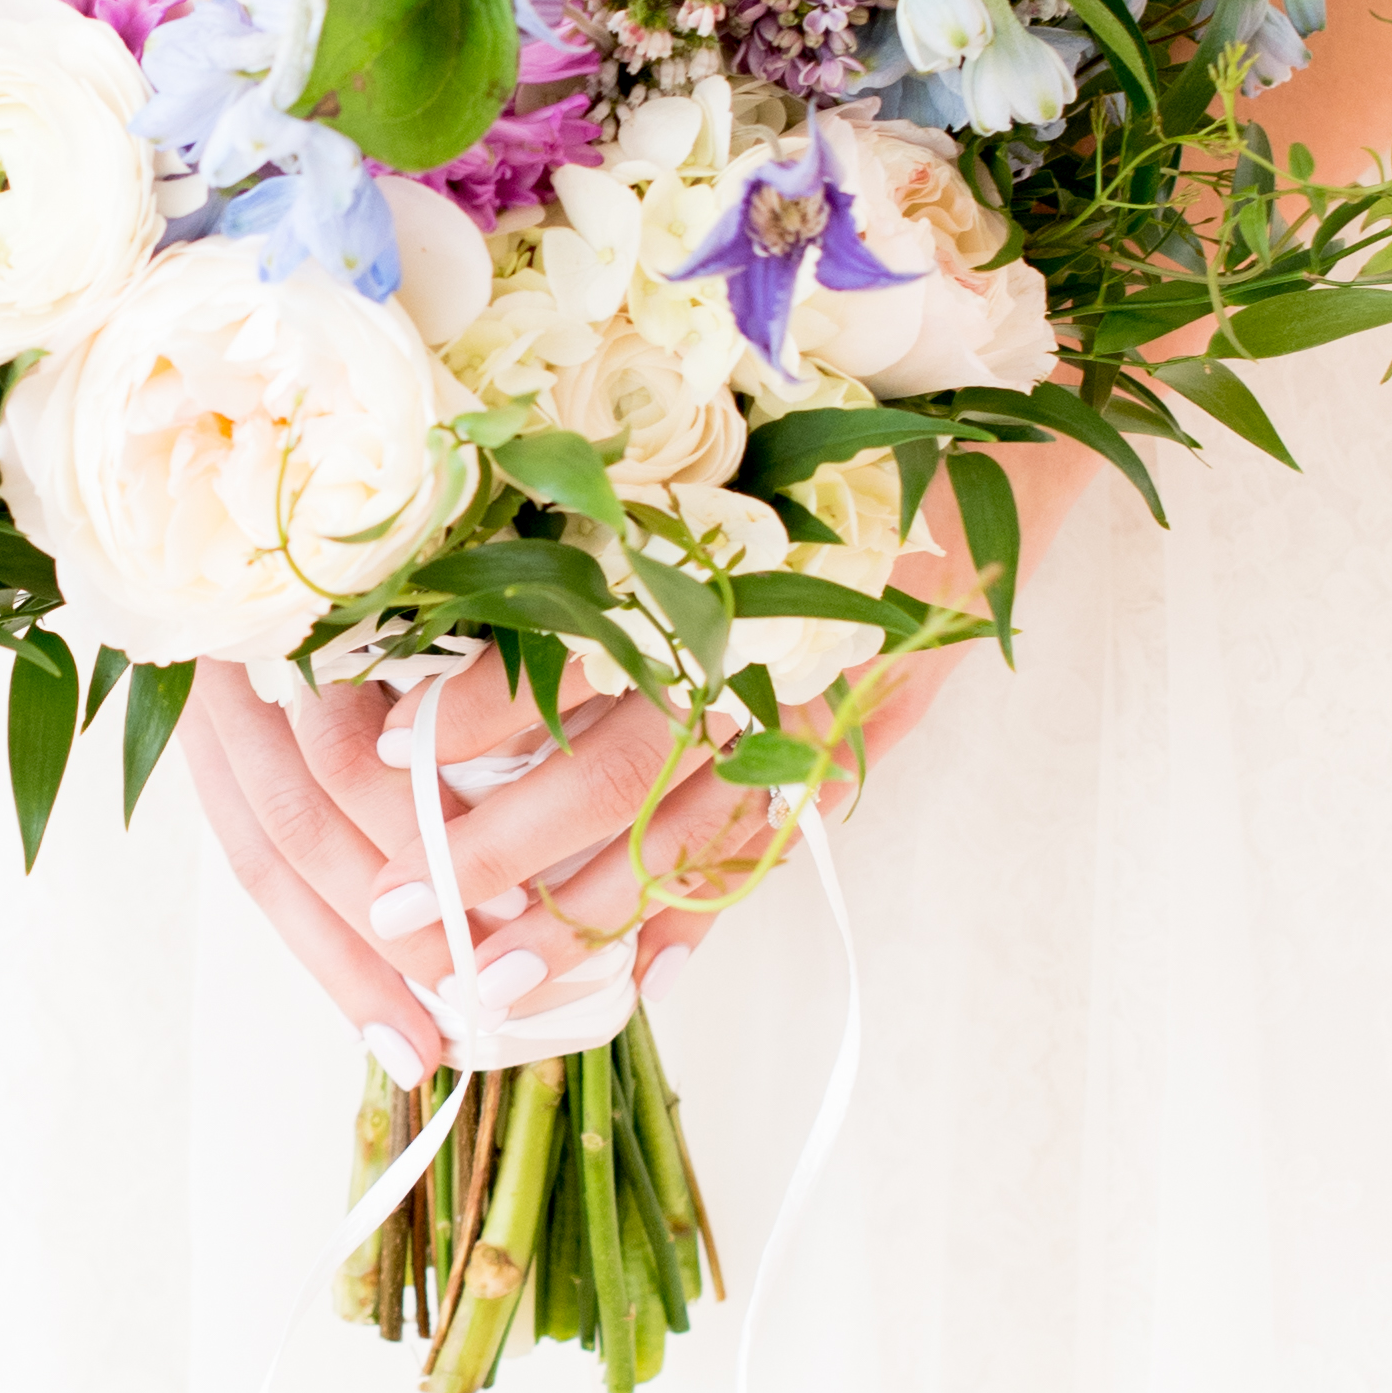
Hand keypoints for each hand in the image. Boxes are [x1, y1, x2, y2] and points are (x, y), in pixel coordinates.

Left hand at [185, 437, 1112, 1053]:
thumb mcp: (710, 436)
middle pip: (614, 773)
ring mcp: (823, 703)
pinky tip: (645, 976)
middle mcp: (767, 642)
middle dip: (500, 851)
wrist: (1009, 427)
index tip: (382, 752)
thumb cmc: (837, 413)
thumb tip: (451, 567)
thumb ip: (598, 505)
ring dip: (586, 915)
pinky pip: (770, 842)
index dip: (472, 713)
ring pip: (685, 833)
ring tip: (496, 979)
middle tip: (403, 910)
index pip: (568, 653)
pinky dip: (703, 913)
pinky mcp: (864, 734)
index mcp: (714, 553)